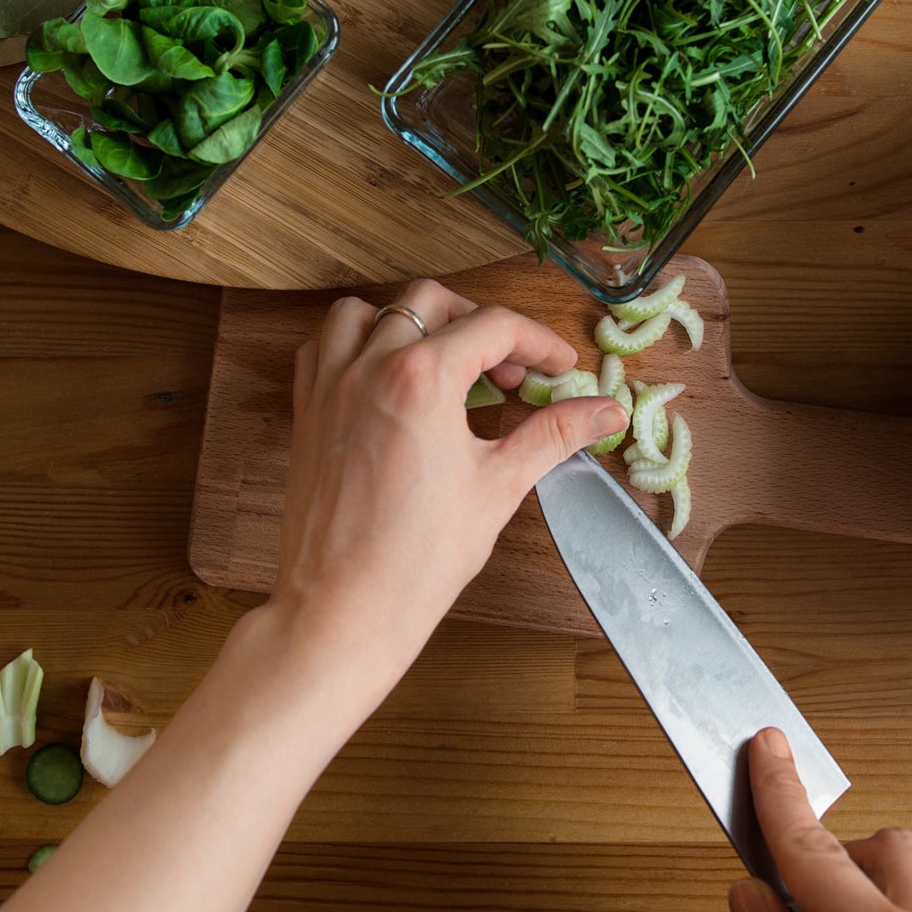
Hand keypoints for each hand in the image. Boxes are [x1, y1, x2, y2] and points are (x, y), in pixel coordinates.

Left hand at [271, 279, 626, 685]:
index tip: (559, 369)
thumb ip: (554, 434)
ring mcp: (330, 387)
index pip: (494, 326)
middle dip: (478, 323)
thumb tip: (604, 411)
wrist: (345, 609)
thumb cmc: (419, 558)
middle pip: (431, 301)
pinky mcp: (307, 414)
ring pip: (366, 312)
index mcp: (422, 377)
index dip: (539, 343)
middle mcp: (369, 367)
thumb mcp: (500, 486)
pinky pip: (324, 350)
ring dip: (411, 322)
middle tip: (509, 370)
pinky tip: (387, 382)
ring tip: (445, 363)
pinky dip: (356, 347)